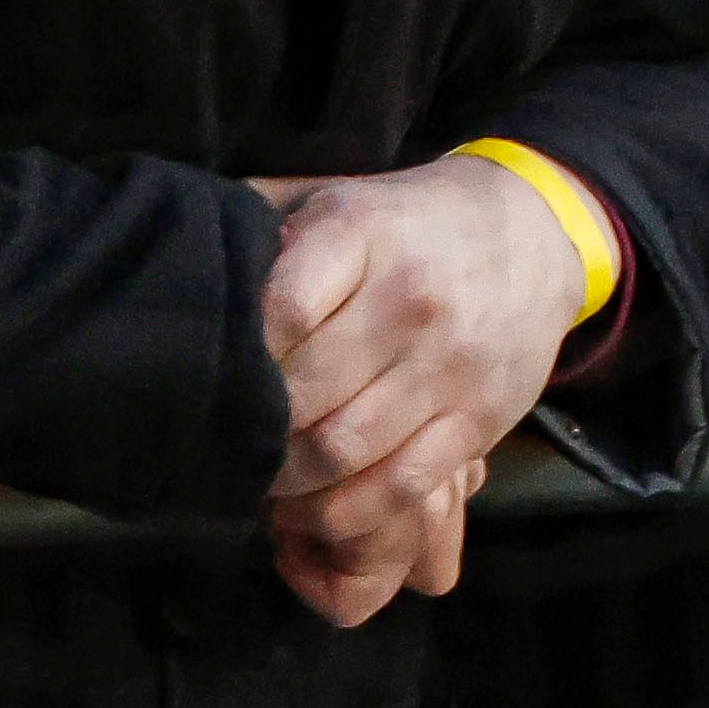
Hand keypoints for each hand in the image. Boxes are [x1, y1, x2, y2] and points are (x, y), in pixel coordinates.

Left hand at [251, 156, 584, 623]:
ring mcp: (451, 363)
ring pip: (344, 450)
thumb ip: (258, 222)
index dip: (235, 356)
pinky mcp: (480, 418)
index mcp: (363, 232)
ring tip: (261, 478)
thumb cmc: (409, 223)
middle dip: (250, 431)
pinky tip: (313, 508)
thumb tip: (172, 258)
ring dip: (287, 480)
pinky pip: (401, 487)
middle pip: (302, 394)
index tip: (211, 374)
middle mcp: (413, 297)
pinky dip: (344, 512)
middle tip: (222, 443)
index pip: (279, 310)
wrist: (537, 233)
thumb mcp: (335, 195)